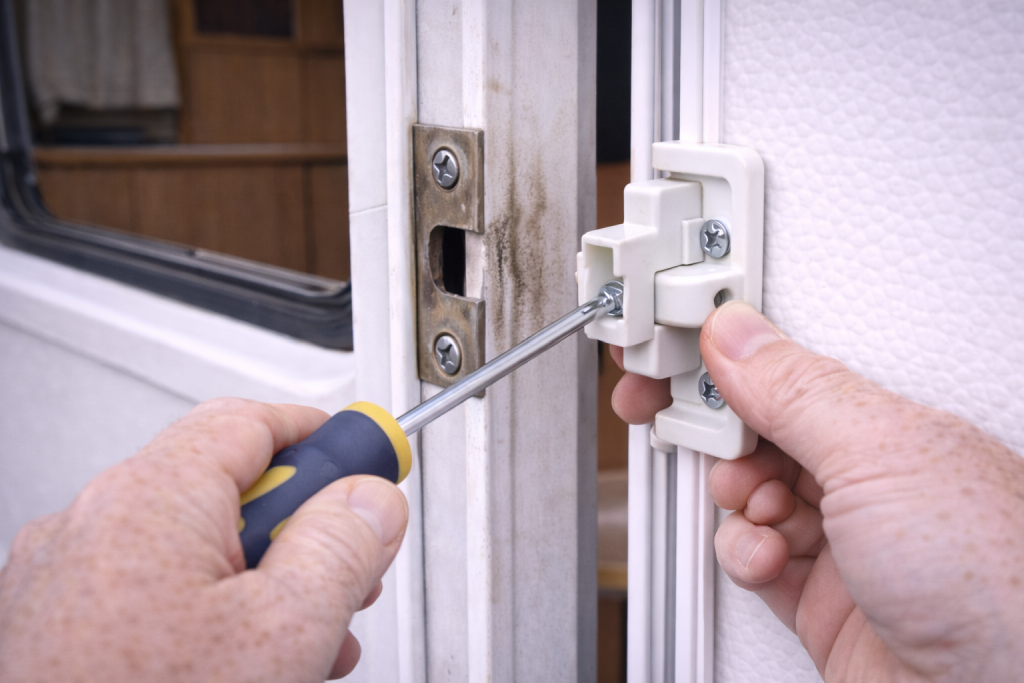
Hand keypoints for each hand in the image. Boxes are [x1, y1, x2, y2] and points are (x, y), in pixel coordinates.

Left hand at [0, 398, 408, 681]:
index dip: (320, 434)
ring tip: (309, 634)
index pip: (249, 421)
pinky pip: (151, 591)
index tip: (366, 455)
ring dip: (262, 579)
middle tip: (349, 566)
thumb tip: (370, 500)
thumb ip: (340, 548)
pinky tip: (248, 659)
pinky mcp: (55, 628)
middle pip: (224, 489)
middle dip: (299, 527)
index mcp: (147, 499)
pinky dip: (209, 610)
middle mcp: (91, 525)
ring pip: (191, 548)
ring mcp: (63, 580)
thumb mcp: (284, 631)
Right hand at [611, 301, 1023, 680]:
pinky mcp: (820, 601)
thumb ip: (797, 391)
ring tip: (748, 502)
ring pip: (750, 495)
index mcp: (892, 428)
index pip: (792, 371)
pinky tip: (765, 557)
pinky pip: (754, 557)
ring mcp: (845, 543)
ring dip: (734, 496)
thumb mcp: (879, 455)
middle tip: (674, 414)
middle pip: (763, 431)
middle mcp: (870, 482)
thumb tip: (736, 334)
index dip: (730, 357)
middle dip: (715, 425)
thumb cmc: (995, 580)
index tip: (677, 347)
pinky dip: (744, 553)